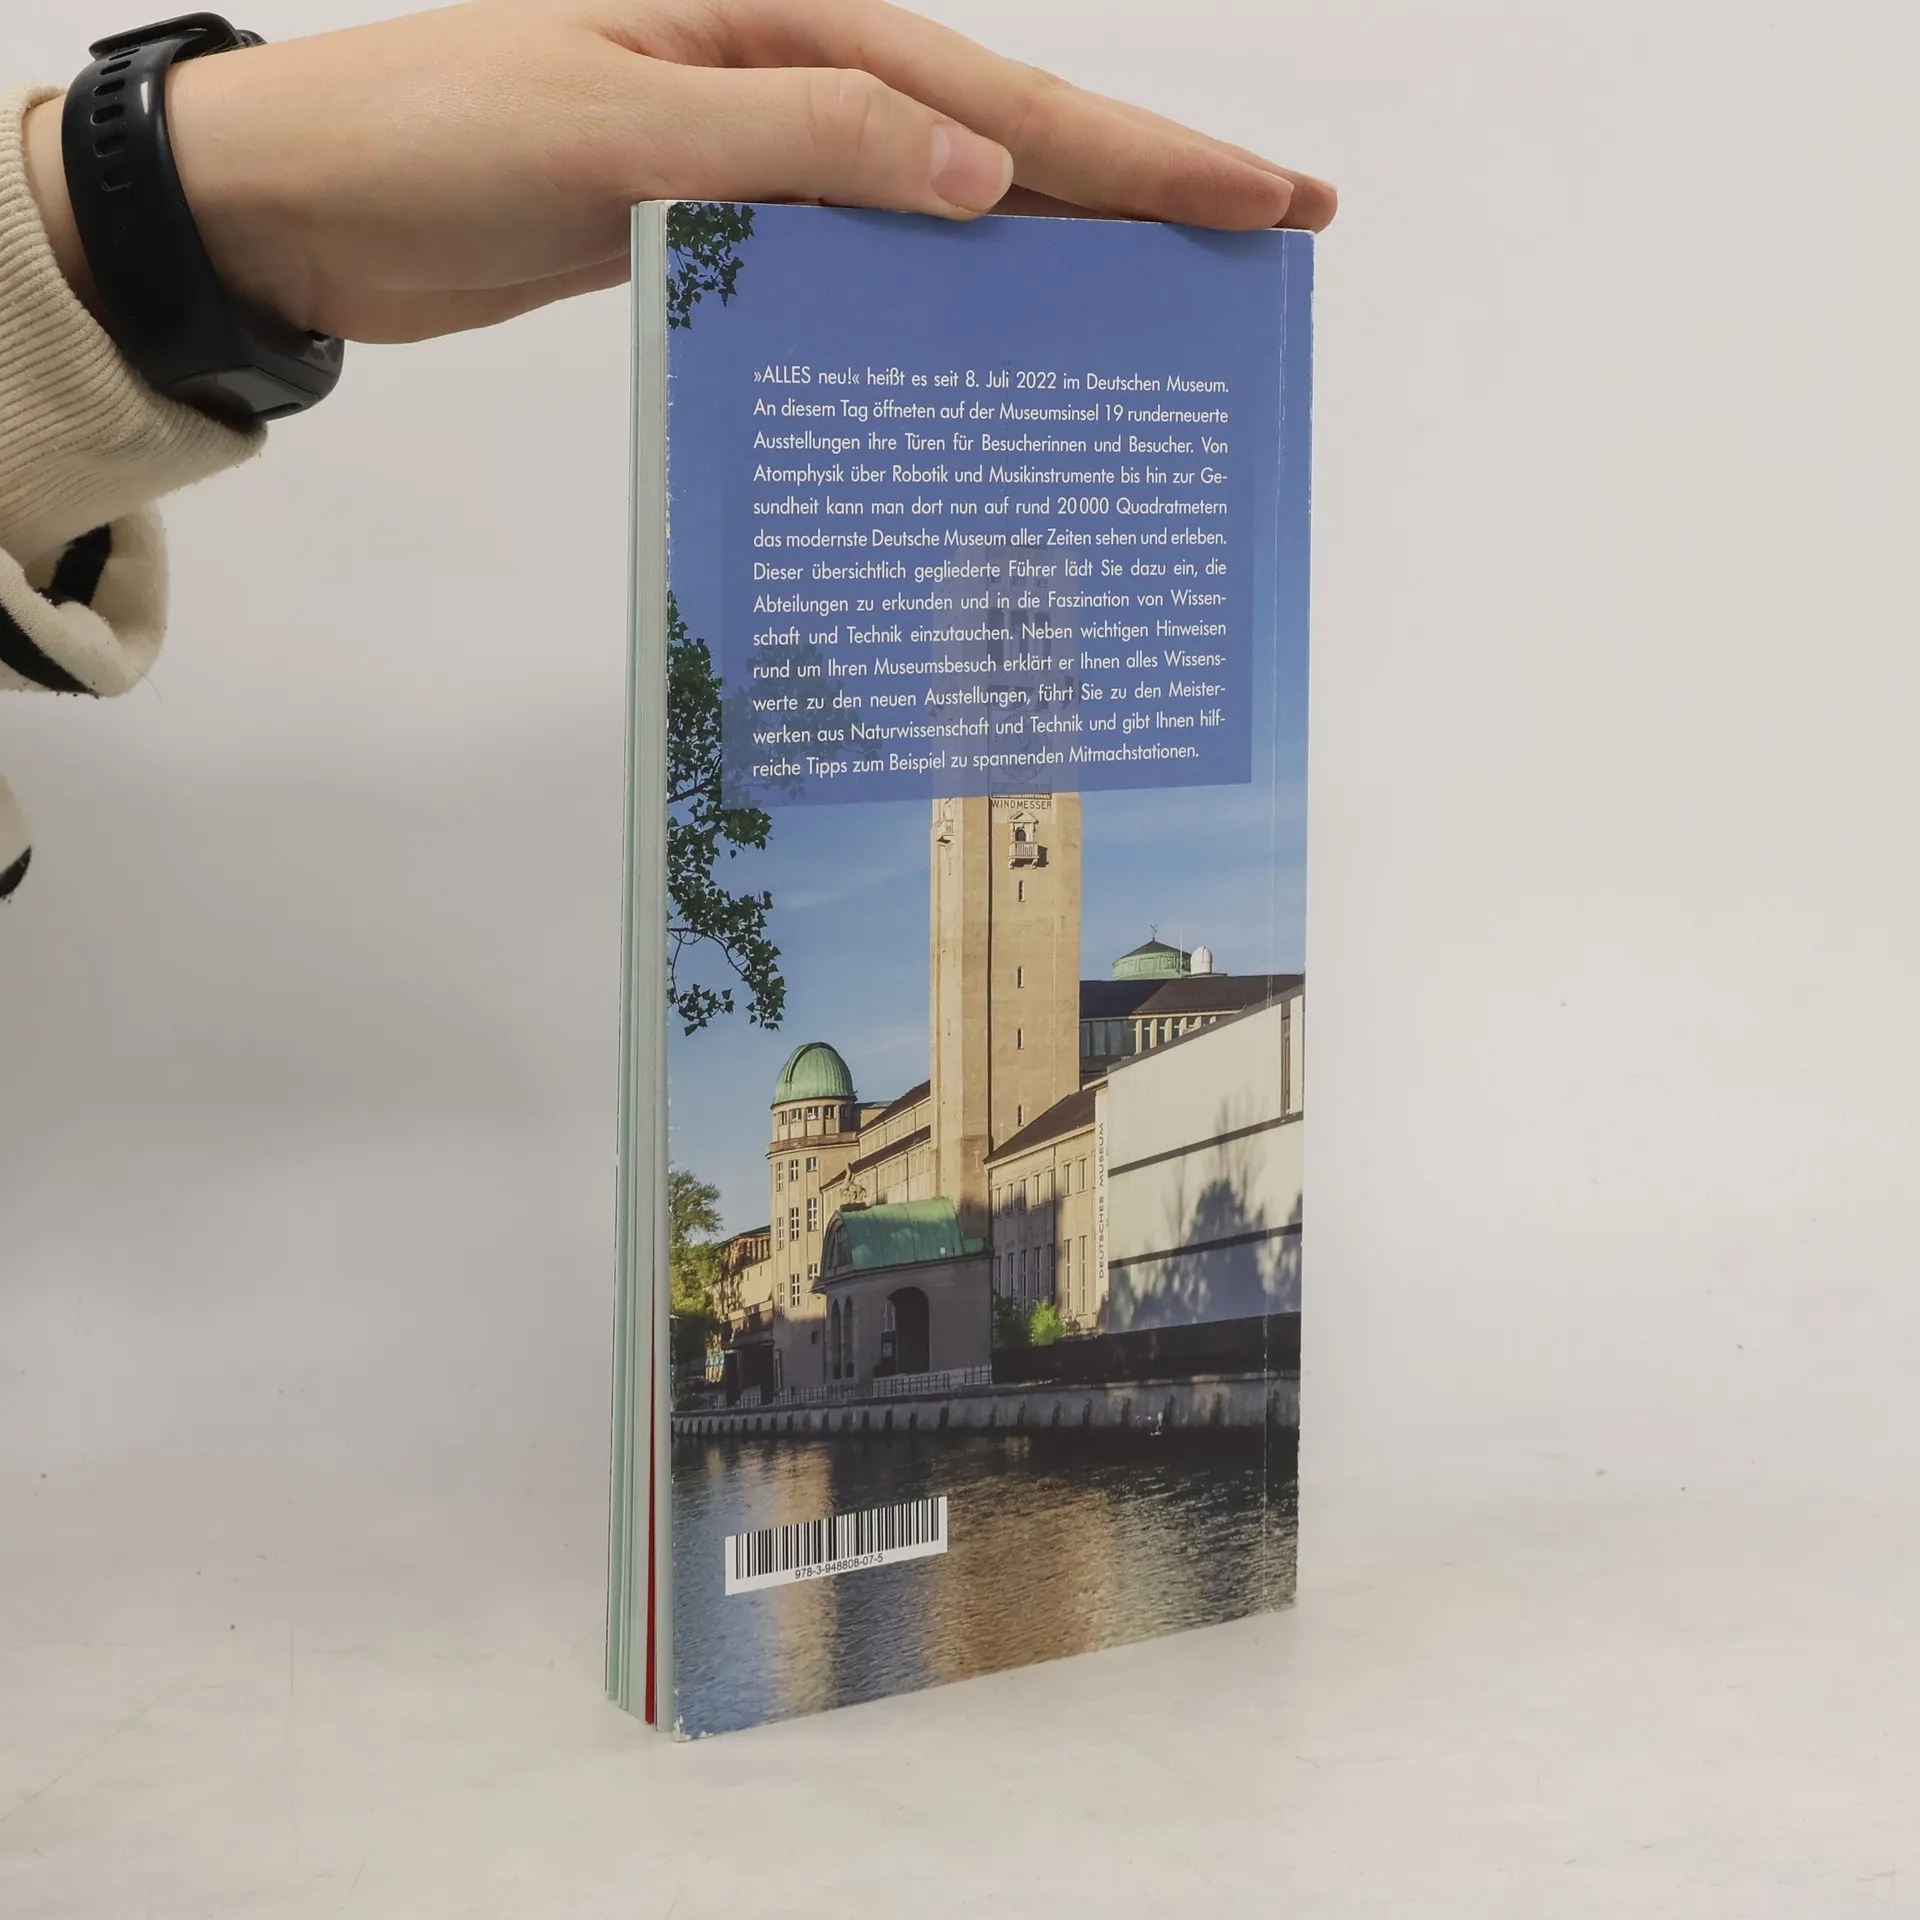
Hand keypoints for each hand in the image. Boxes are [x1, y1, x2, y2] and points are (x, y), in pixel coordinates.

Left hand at [23, 0, 1333, 345]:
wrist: (302, 203)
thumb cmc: (429, 136)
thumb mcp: (611, 124)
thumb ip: (796, 141)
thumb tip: (978, 172)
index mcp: (782, 18)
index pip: (997, 92)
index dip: (1139, 154)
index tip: (1262, 195)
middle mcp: (789, 75)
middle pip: (1000, 137)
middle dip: (1138, 193)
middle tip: (1268, 241)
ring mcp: (761, 152)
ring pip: (942, 206)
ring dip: (1049, 257)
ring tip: (1162, 316)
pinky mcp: (722, 226)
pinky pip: (860, 263)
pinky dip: (931, 304)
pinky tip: (984, 351)